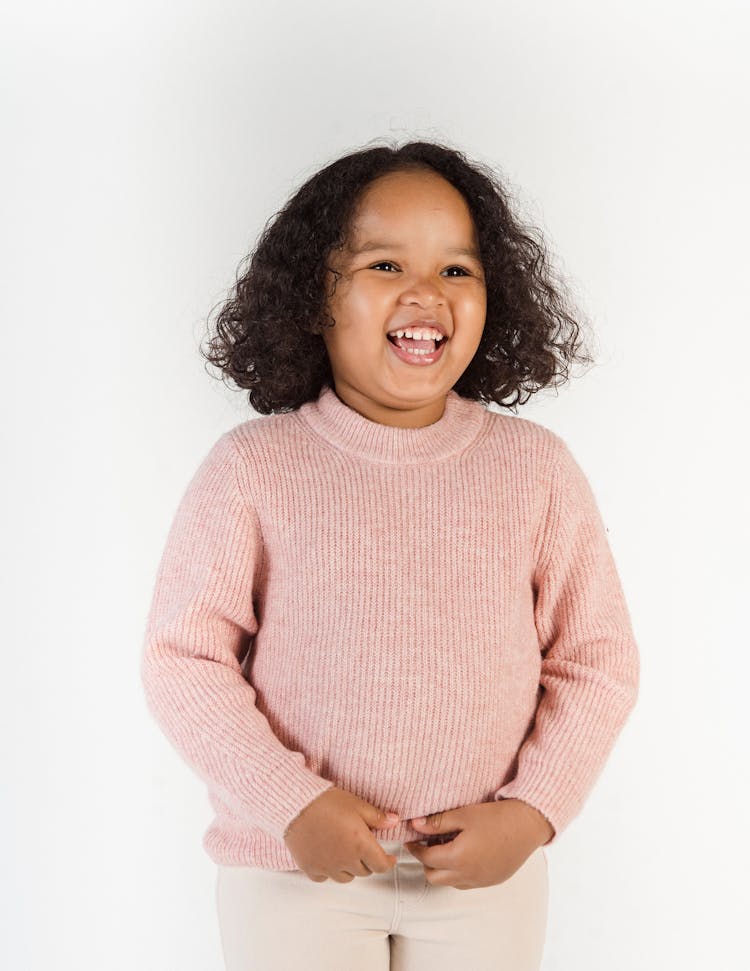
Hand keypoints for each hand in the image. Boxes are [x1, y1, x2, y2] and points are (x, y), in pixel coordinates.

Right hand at [283, 787, 400, 883]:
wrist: (296, 805)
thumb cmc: (327, 802)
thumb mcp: (357, 804)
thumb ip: (377, 817)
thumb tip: (394, 822)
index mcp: (361, 845)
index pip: (381, 865)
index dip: (388, 863)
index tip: (390, 859)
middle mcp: (345, 861)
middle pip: (364, 872)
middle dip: (368, 861)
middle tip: (364, 848)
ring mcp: (327, 867)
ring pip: (346, 877)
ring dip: (350, 868)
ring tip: (347, 852)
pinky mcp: (310, 868)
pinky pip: (325, 877)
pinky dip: (329, 870)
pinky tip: (328, 856)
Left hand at [403, 799, 553, 889]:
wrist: (528, 825)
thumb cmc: (495, 817)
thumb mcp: (463, 815)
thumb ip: (437, 822)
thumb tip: (415, 825)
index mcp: (458, 858)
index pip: (426, 858)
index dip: (416, 848)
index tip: (412, 839)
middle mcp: (467, 875)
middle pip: (434, 877)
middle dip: (426, 862)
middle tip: (428, 844)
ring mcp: (480, 881)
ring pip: (450, 883)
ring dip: (443, 869)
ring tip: (447, 847)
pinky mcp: (492, 881)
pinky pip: (467, 883)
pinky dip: (458, 873)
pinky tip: (465, 854)